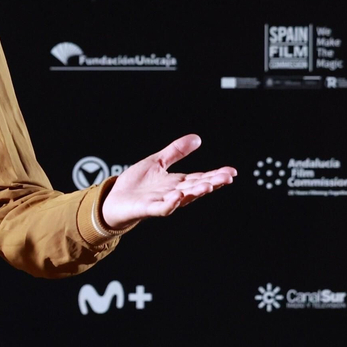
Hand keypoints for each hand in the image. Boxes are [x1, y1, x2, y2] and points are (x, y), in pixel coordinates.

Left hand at [99, 134, 235, 230]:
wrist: (114, 200)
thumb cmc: (136, 184)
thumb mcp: (157, 162)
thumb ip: (176, 152)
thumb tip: (197, 138)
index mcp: (177, 182)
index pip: (200, 178)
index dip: (216, 175)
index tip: (232, 172)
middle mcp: (173, 193)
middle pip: (196, 188)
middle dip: (212, 183)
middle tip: (228, 178)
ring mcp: (161, 201)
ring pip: (182, 198)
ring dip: (195, 193)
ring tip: (208, 186)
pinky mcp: (147, 208)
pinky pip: (161, 208)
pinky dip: (169, 204)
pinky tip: (177, 196)